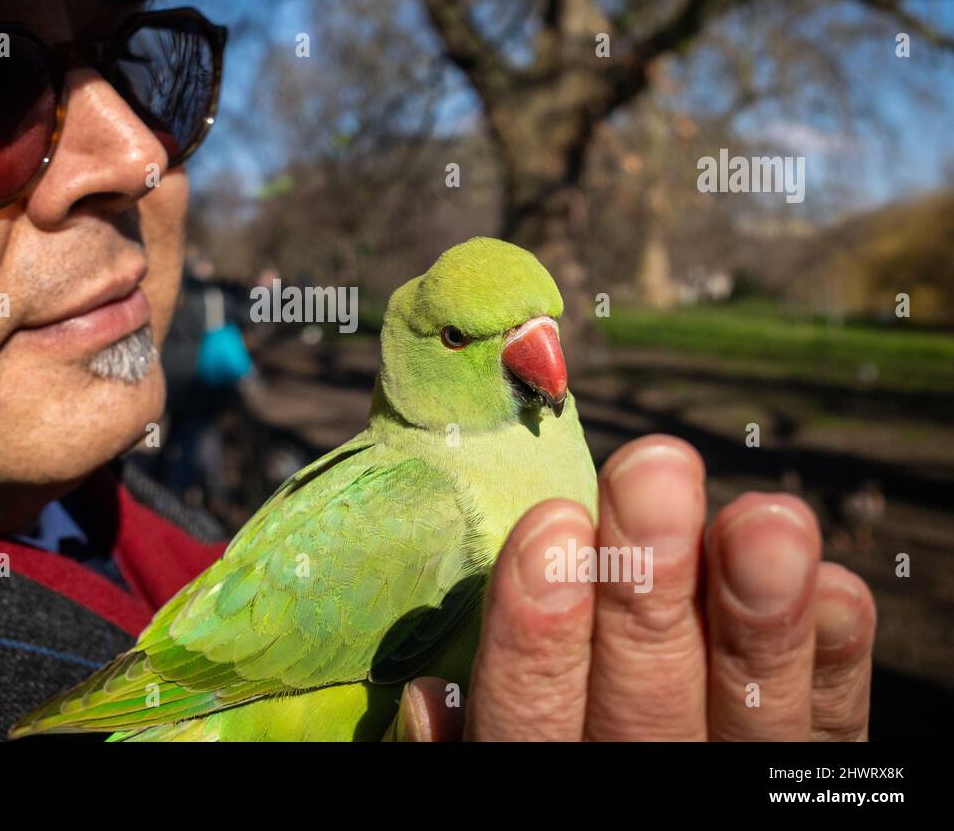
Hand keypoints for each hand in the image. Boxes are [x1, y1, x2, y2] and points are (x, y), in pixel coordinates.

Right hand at [391, 434, 875, 740]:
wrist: (660, 779)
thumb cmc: (560, 741)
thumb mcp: (494, 760)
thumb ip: (476, 731)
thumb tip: (427, 696)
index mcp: (542, 781)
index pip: (529, 723)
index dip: (536, 637)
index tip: (550, 529)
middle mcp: (640, 784)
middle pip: (642, 705)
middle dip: (647, 586)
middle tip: (654, 477)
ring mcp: (733, 780)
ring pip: (752, 715)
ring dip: (758, 615)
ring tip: (766, 518)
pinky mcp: (807, 770)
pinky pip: (834, 728)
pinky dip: (833, 657)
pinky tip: (832, 586)